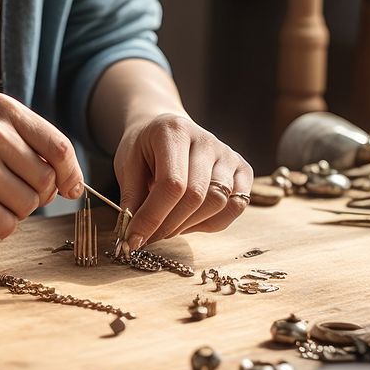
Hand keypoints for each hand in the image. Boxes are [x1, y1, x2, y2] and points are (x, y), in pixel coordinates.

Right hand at [0, 94, 83, 238]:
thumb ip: (22, 140)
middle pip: (46, 182)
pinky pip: (6, 226)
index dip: (70, 174)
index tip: (70, 189)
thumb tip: (66, 183)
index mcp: (4, 111)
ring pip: (28, 206)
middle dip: (34, 195)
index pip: (59, 149)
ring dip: (12, 211)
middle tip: (4, 193)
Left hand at [115, 112, 252, 248]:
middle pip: (197, 196)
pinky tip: (189, 222)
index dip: (152, 217)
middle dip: (169, 226)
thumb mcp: (127, 165)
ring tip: (166, 227)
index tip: (134, 239)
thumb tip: (134, 235)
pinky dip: (212, 223)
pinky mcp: (242, 169)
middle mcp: (206, 140)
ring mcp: (228, 154)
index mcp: (174, 132)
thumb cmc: (144, 149)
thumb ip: (132, 197)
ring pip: (219, 203)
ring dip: (189, 226)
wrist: (166, 130)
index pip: (171, 183)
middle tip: (148, 237)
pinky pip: (235, 206)